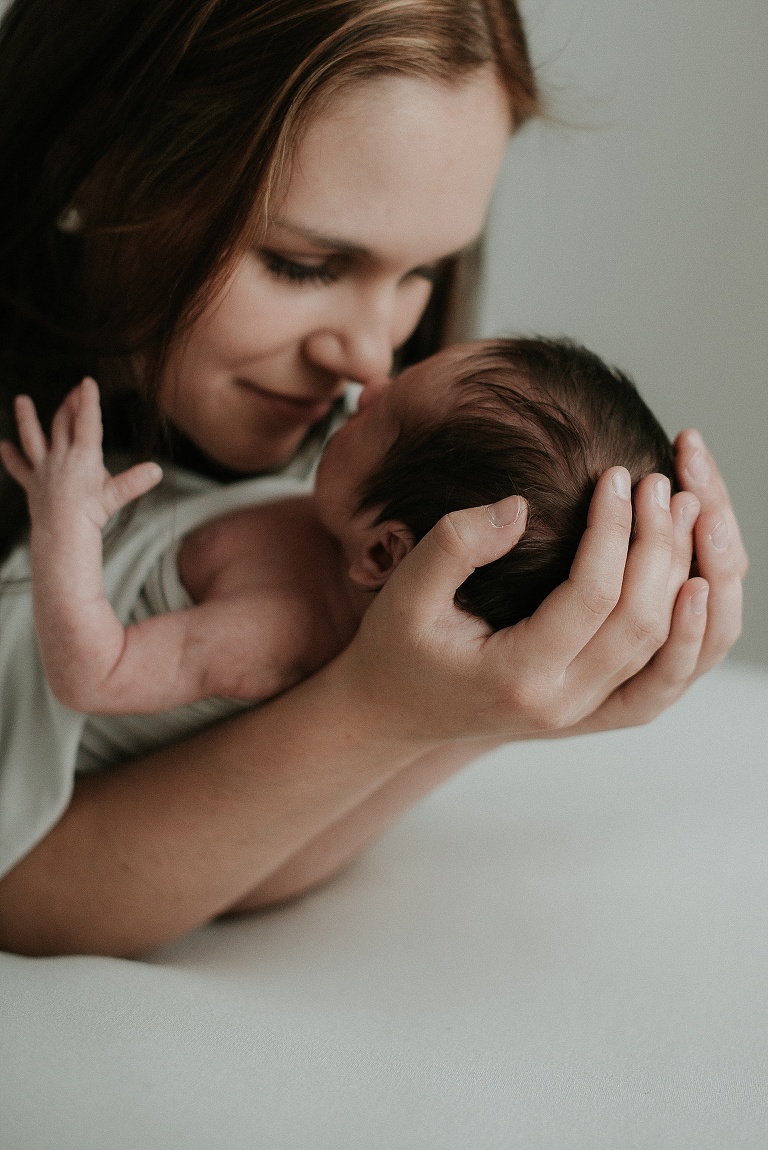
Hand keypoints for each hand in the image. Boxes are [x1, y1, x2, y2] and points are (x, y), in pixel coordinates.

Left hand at [0, 378, 161, 536]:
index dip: (88, 400)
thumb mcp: (115, 495)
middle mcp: (60, 456)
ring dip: (26, 418)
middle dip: (69, 404)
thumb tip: (156, 470)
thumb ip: (134, 481)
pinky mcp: (31, 483)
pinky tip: (4, 447)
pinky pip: (18, 468)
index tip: (87, 382)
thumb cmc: (91, 515)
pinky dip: (11, 458)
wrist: (62, 534)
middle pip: (63, 423)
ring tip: (20, 400)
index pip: (87, 421)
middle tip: (74, 392)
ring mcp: (43, 469)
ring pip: (32, 437)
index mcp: (83, 455)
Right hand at [338, 452, 742, 743]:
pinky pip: (660, 681)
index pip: (592, 597)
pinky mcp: (591, 711)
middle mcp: (561, 705)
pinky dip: (688, 636)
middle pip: (641, 623)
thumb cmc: (394, 647)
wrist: (390, 713)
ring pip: (662, 650)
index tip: (615, 475)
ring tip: (687, 515)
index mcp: (517, 676)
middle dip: (659, 545)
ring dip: (683, 579)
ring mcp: (582, 714)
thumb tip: (518, 506)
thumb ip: (455, 545)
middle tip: (659, 485)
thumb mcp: (404, 592)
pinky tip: (695, 584)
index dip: (612, 529)